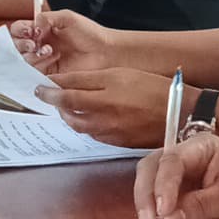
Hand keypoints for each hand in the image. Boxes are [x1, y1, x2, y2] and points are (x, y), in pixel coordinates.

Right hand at [7, 9, 121, 74]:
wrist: (106, 53)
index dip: (20, 30)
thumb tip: (33, 25)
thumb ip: (46, 18)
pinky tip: (49, 60)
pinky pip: (34, 74)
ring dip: (32, 55)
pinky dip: (37, 67)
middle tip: (34, 43)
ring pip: (24, 60)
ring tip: (49, 51)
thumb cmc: (91, 34)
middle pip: (17, 46)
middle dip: (22, 44)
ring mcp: (44, 61)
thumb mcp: (67, 18)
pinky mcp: (50, 75)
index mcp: (42, 30)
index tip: (29, 30)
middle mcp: (40, 46)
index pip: (20, 30)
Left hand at [34, 68, 175, 148]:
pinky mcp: (118, 143)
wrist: (181, 114)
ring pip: (79, 126)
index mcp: (102, 97)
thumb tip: (62, 83)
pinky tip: (91, 117)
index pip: (65, 96)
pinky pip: (94, 135)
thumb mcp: (120, 74)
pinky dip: (86, 126)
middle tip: (51, 95)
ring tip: (69, 106)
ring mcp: (110, 133)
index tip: (38, 87)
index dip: (48, 92)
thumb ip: (89, 80)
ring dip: (70, 116)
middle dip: (57, 105)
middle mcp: (102, 118)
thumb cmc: (153, 88)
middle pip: (68, 114)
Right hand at [133, 127, 218, 218]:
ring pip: (146, 184)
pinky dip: (150, 217)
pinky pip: (153, 202)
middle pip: (150, 168)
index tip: (163, 212)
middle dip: (146, 196)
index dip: (163, 185)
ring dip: (144, 208)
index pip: (172, 160)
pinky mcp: (171, 195)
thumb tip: (169, 217)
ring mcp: (174, 176)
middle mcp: (182, 157)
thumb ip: (202, 204)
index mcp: (200, 147)